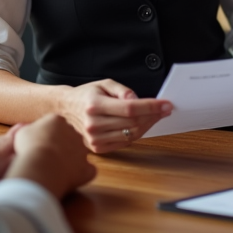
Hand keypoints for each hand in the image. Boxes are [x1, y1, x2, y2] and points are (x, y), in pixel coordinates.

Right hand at [7, 114, 96, 198]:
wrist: (42, 164)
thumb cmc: (29, 146)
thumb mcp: (23, 132)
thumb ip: (31, 129)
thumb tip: (33, 132)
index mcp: (58, 121)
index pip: (55, 124)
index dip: (46, 135)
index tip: (38, 144)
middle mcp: (74, 133)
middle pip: (69, 137)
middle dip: (60, 146)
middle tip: (46, 157)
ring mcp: (82, 150)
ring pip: (79, 153)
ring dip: (70, 160)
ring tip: (54, 169)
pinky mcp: (86, 168)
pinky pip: (87, 171)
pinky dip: (81, 174)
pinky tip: (70, 178)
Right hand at [58, 79, 172, 153]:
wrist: (66, 110)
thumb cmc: (87, 95)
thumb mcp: (104, 84)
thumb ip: (122, 90)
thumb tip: (137, 99)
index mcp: (95, 106)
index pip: (130, 108)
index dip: (151, 107)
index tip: (166, 104)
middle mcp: (93, 124)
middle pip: (133, 123)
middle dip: (153, 115)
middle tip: (165, 109)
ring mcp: (95, 139)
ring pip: (131, 135)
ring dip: (148, 125)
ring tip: (155, 116)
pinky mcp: (98, 148)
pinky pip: (125, 142)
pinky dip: (137, 133)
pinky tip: (142, 124)